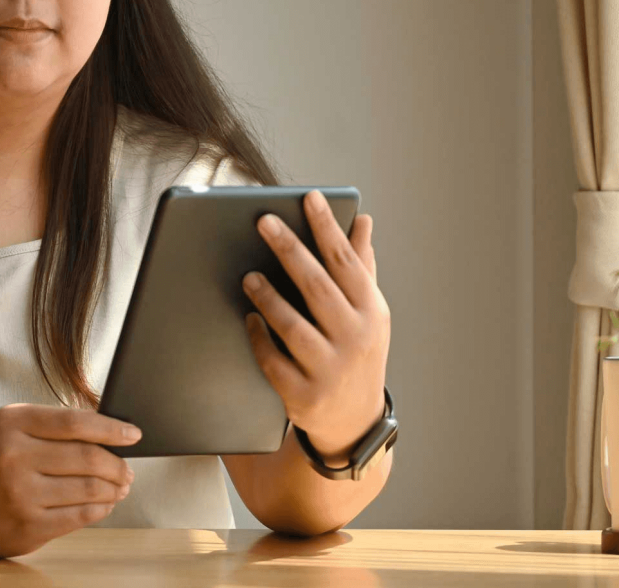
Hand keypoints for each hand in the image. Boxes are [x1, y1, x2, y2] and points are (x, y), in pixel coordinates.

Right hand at [0, 404, 139, 556]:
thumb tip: (109, 431)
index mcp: (10, 424)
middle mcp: (14, 457)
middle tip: (127, 468)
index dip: (112, 428)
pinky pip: (79, 517)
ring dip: (114, 488)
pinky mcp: (27, 528)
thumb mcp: (7, 427)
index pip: (75, 422)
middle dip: (118, 464)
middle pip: (88, 457)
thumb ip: (51, 425)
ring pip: (89, 489)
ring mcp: (20, 496)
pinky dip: (100, 508)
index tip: (133, 433)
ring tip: (120, 485)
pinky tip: (104, 503)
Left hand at [243, 189, 390, 463]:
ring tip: (248, 275)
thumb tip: (364, 220)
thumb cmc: (357, 351)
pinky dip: (260, 340)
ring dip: (269, 298)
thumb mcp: (368, 312)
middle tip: (263, 221)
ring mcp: (331, 369)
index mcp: (371, 311)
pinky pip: (275, 363)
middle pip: (318, 287)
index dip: (327, 228)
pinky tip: (248, 319)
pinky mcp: (305, 396)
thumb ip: (362, 266)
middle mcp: (356, 338)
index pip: (346, 261)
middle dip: (290, 251)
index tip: (309, 197)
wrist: (354, 422)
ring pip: (294, 327)